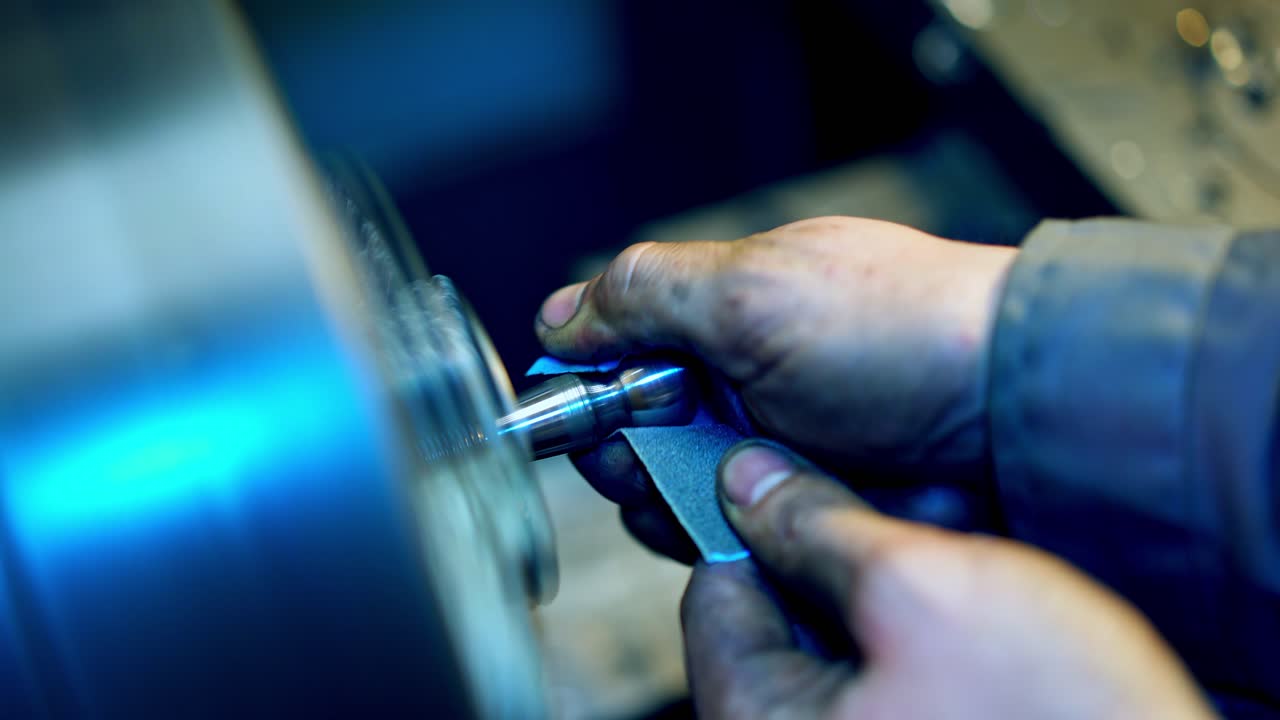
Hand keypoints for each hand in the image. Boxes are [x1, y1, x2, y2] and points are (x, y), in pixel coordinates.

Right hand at [535, 217, 1016, 558]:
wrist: (1023, 413)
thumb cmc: (910, 333)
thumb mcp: (756, 292)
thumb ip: (646, 294)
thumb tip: (561, 314)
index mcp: (725, 312)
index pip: (617, 354)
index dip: (592, 393)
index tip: (592, 424)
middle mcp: (746, 378)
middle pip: (640, 438)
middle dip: (639, 459)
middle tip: (668, 461)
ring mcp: (781, 445)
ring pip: (684, 497)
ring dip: (686, 505)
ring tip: (730, 494)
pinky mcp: (815, 502)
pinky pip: (740, 535)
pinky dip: (736, 537)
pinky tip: (759, 527)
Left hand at [680, 441, 1216, 719]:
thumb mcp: (926, 596)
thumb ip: (819, 530)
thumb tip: (746, 480)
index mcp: (764, 716)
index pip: (716, 587)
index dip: (758, 515)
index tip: (797, 470)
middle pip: (782, 606)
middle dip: (846, 541)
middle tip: (915, 504)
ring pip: (846, 627)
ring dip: (899, 571)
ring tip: (963, 535)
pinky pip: (897, 662)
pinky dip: (931, 616)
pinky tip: (982, 585)